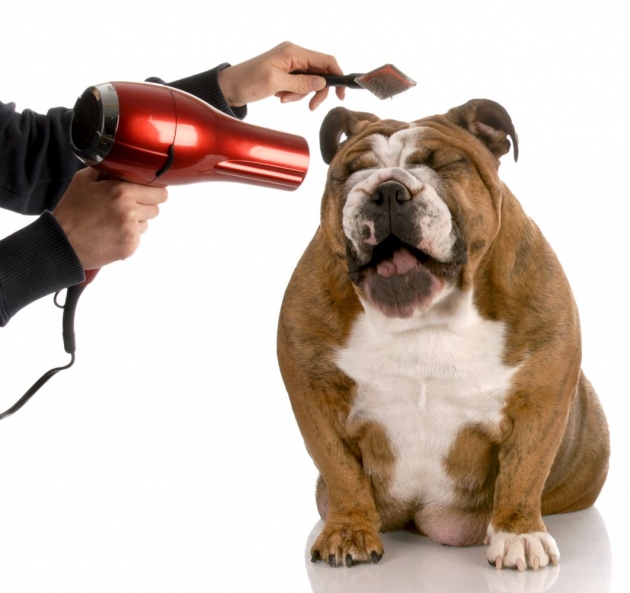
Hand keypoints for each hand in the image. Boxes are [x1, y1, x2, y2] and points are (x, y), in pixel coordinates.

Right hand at [53, 167, 166, 269]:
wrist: (62, 242)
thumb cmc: (71, 210)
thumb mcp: (84, 180)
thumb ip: (107, 170)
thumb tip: (125, 167)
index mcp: (122, 191)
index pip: (159, 192)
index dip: (153, 191)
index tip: (147, 192)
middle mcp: (130, 211)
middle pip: (155, 208)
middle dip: (144, 205)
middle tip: (125, 206)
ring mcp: (131, 231)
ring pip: (146, 223)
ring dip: (135, 221)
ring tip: (112, 221)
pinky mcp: (130, 247)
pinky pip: (138, 238)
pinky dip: (128, 235)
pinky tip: (110, 233)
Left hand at [217, 41, 344, 110]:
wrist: (230, 88)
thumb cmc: (248, 82)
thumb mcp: (276, 83)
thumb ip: (301, 83)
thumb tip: (322, 83)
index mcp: (293, 52)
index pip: (326, 60)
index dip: (337, 76)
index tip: (340, 94)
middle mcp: (293, 55)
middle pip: (320, 73)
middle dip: (316, 91)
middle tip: (311, 106)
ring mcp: (289, 64)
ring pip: (309, 81)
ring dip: (301, 94)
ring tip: (284, 99)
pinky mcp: (284, 74)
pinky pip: (298, 85)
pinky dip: (293, 94)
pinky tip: (280, 97)